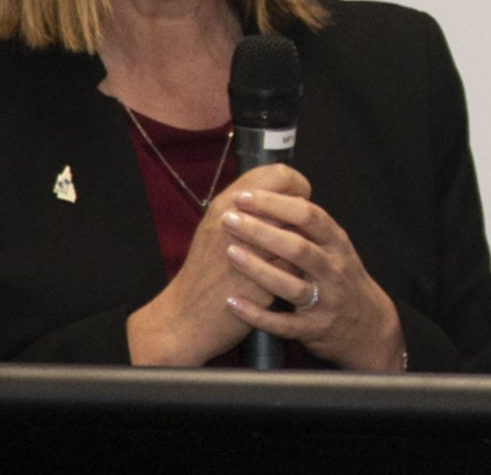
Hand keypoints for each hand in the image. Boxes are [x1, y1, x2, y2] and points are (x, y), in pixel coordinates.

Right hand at [126, 164, 310, 365]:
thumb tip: (276, 195)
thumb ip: (243, 209)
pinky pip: (292, 267)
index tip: (299, 197)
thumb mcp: (215, 229)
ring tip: (300, 249)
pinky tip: (295, 275)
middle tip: (304, 224)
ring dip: (303, 240)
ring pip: (295, 233)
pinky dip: (298, 269)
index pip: (278, 174)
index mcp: (225, 204)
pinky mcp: (258, 282)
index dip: (296, 184)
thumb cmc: (204, 272)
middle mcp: (235, 222)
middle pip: (290, 202)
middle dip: (304, 214)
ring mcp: (247, 252)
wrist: (186, 316)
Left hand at [219, 179, 405, 370]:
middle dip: (261, 231)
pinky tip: (232, 303)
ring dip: (258, 269)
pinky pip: (283, 324)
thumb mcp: (334, 247)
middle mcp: (333, 270)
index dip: (275, 204)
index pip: (308, 215)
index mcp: (336, 244)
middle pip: (298, 247)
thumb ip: (307, 224)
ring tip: (229, 252)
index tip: (244, 196)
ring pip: (291, 285)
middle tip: (229, 218)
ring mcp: (325, 301)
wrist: (369, 326)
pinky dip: (257, 314)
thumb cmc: (341, 277)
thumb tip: (271, 191)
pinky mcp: (314, 329)